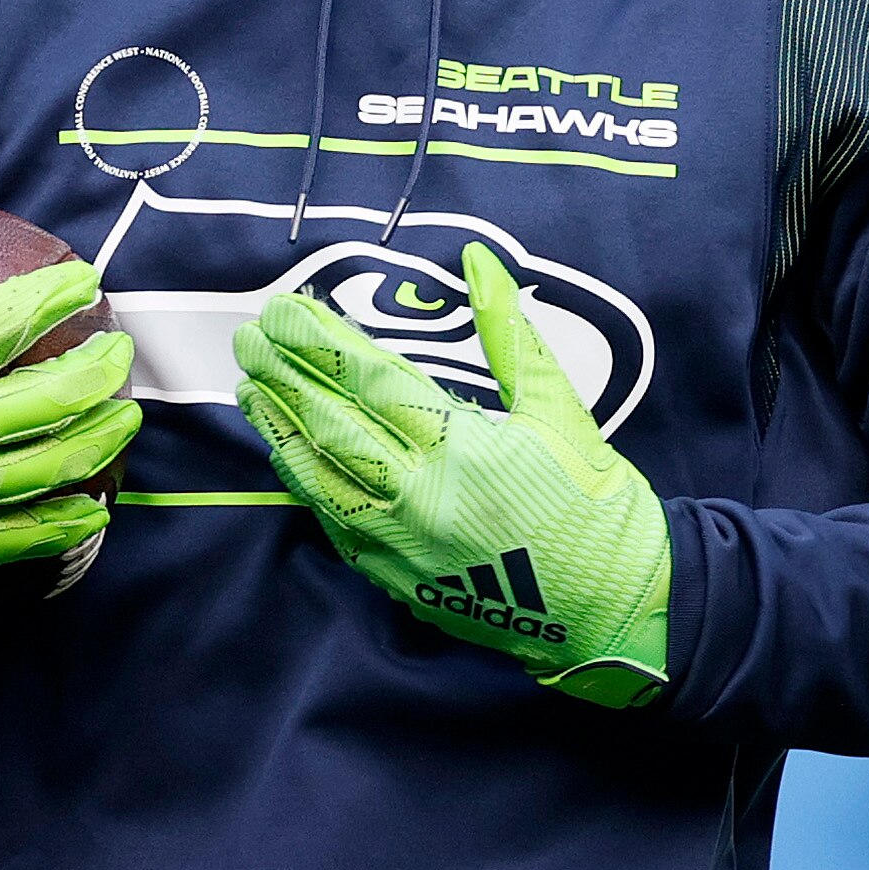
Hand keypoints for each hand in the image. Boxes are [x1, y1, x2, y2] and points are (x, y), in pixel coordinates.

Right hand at [0, 178, 138, 721]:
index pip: (17, 319)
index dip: (61, 294)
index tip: (86, 282)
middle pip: (57, 395)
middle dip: (102, 368)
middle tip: (120, 350)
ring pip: (56, 464)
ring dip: (102, 436)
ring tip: (124, 415)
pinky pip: (25, 537)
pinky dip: (67, 521)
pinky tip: (91, 508)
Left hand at [234, 241, 671, 707]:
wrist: (621, 610)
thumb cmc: (599, 505)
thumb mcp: (562, 408)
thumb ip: (510, 332)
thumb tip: (476, 259)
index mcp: (459, 448)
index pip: (367, 382)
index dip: (318, 342)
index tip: (284, 311)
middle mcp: (418, 498)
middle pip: (331, 425)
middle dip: (284, 376)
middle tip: (247, 338)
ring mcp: (403, 547)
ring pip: (322, 478)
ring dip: (281, 430)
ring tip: (251, 390)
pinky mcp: (402, 584)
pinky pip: (339, 528)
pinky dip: (309, 488)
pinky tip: (290, 458)